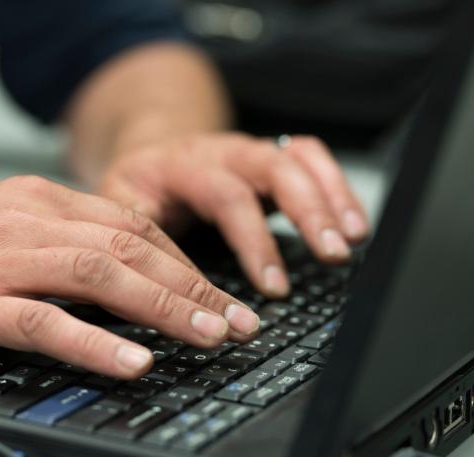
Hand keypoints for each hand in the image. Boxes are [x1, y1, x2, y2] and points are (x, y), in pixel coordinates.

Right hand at [0, 176, 259, 377]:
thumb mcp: (6, 231)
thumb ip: (64, 244)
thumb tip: (129, 273)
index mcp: (38, 200)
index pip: (132, 223)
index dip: (184, 261)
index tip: (220, 293)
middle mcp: (27, 221)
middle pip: (130, 247)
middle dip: (192, 285)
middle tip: (235, 320)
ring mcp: (1, 261)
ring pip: (99, 276)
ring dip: (162, 308)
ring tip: (207, 336)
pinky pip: (46, 320)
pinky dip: (95, 341)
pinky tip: (132, 360)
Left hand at [99, 133, 369, 297]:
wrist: (148, 155)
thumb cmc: (137, 187)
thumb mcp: (119, 204)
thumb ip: (133, 229)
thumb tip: (144, 272)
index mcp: (184, 165)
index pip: (227, 195)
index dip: (254, 240)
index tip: (273, 286)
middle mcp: (223, 152)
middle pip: (274, 168)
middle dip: (309, 212)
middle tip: (333, 255)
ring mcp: (251, 152)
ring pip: (299, 159)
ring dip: (332, 196)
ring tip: (355, 239)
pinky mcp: (270, 158)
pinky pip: (310, 158)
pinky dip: (336, 185)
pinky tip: (353, 220)